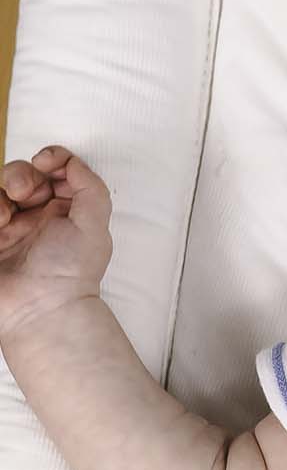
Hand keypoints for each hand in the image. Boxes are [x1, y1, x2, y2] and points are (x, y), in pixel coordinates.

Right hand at [0, 147, 111, 336]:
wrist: (40, 310)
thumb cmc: (71, 272)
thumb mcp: (95, 224)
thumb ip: (89, 186)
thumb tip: (70, 162)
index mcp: (66, 211)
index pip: (55, 170)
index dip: (51, 159)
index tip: (46, 163)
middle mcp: (37, 217)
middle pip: (21, 174)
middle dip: (19, 173)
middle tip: (22, 191)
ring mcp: (10, 229)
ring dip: (0, 193)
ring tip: (5, 215)